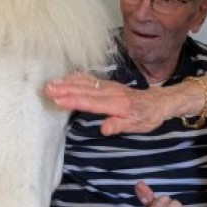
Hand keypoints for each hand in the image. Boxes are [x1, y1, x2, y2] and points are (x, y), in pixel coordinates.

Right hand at [44, 72, 169, 135]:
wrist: (159, 102)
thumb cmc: (148, 116)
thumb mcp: (137, 126)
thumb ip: (120, 126)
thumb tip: (104, 129)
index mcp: (117, 104)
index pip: (91, 102)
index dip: (73, 100)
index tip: (57, 99)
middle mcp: (112, 92)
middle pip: (85, 90)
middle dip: (65, 89)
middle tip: (47, 89)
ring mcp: (110, 87)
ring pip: (86, 83)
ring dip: (68, 82)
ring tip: (52, 83)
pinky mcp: (109, 85)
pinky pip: (91, 80)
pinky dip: (78, 78)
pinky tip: (68, 78)